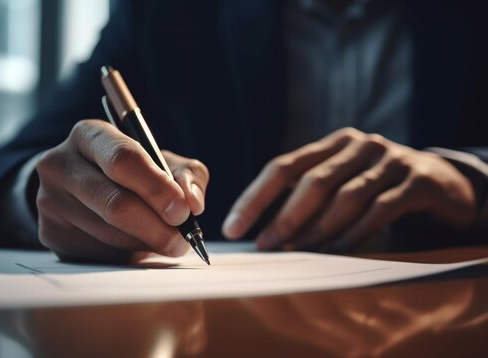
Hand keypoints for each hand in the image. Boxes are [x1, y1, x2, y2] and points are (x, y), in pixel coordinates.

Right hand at [36, 119, 208, 262]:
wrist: (76, 188)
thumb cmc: (128, 171)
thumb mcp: (160, 160)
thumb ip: (185, 175)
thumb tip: (193, 203)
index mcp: (89, 135)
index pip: (122, 159)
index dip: (156, 187)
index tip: (183, 211)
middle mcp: (60, 164)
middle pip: (114, 202)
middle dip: (156, 226)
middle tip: (182, 240)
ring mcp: (50, 201)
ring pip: (109, 233)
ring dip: (146, 243)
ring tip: (164, 242)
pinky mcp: (51, 233)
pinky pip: (99, 252)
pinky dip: (127, 254)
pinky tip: (135, 244)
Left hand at [222, 128, 475, 250]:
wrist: (442, 180)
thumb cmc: (377, 185)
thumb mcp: (342, 180)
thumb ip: (309, 193)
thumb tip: (263, 230)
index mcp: (332, 144)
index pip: (283, 167)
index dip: (255, 198)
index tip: (233, 227)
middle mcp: (359, 145)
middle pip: (312, 181)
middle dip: (283, 218)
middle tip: (264, 245)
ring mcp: (391, 161)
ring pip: (345, 197)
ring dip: (318, 229)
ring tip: (297, 251)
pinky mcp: (417, 182)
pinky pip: (381, 209)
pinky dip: (356, 232)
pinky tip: (338, 251)